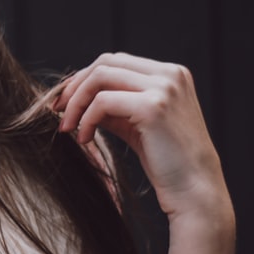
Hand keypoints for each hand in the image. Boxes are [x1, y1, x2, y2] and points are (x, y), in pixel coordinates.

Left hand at [53, 52, 231, 222]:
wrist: (195, 192)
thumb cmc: (166, 160)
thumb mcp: (135, 123)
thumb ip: (112, 103)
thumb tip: (74, 93)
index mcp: (171, 73)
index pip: (116, 61)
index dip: (85, 78)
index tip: (65, 100)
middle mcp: (170, 74)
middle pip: (105, 63)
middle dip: (76, 86)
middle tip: (58, 110)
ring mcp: (164, 87)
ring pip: (100, 77)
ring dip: (76, 102)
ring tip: (67, 127)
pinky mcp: (154, 106)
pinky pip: (103, 102)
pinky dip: (86, 118)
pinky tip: (83, 138)